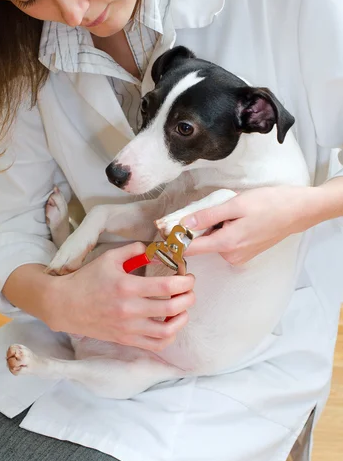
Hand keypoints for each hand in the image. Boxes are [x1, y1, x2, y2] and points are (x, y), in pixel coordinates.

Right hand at [48, 242, 194, 351]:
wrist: (65, 305)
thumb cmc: (87, 279)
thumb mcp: (109, 258)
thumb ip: (134, 250)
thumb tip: (155, 248)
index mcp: (127, 287)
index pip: (166, 287)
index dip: (185, 282)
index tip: (188, 277)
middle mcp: (129, 310)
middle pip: (172, 308)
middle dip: (188, 298)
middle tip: (190, 290)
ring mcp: (128, 328)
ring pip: (167, 331)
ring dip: (182, 319)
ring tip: (183, 308)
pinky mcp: (125, 339)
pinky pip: (155, 344)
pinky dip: (169, 336)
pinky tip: (170, 324)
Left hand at [182, 186, 321, 264]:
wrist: (297, 211)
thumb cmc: (270, 204)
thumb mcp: (235, 204)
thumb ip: (208, 216)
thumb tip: (184, 224)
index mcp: (227, 244)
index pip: (190, 248)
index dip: (175, 239)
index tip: (164, 229)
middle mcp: (231, 256)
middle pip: (201, 243)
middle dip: (199, 227)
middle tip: (209, 208)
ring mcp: (239, 256)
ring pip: (213, 241)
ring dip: (213, 227)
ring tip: (231, 212)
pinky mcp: (245, 253)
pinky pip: (224, 242)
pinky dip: (224, 230)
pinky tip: (237, 219)